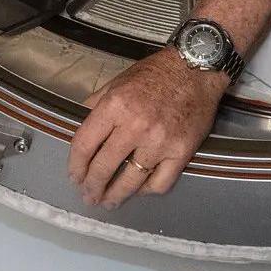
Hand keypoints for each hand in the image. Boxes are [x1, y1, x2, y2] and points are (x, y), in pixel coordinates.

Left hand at [67, 48, 229, 208]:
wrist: (196, 69)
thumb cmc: (155, 74)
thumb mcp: (117, 82)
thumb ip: (96, 105)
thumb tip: (80, 127)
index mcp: (115, 106)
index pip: (84, 145)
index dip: (75, 166)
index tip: (74, 176)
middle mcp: (135, 126)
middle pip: (104, 167)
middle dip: (92, 186)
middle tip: (88, 196)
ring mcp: (160, 142)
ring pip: (130, 181)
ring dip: (116, 195)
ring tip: (108, 202)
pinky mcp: (181, 152)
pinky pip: (160, 183)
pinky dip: (146, 191)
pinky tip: (138, 191)